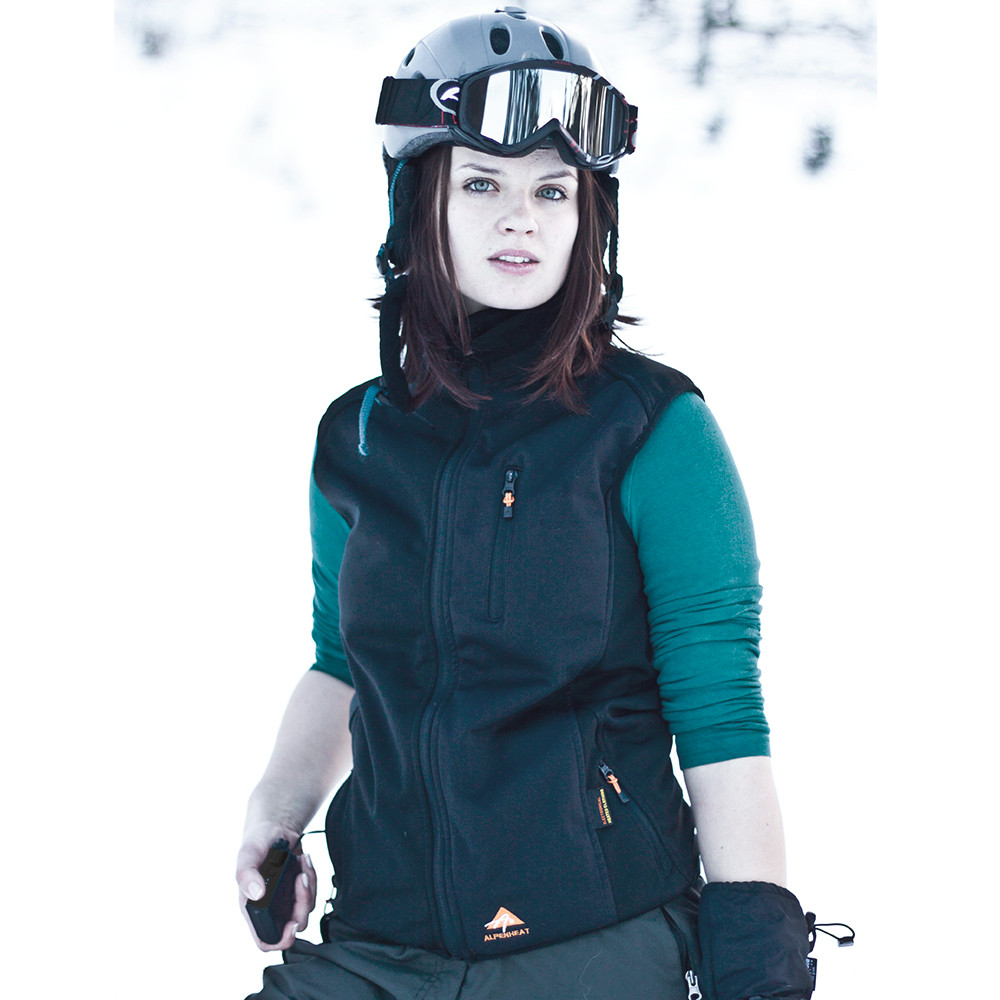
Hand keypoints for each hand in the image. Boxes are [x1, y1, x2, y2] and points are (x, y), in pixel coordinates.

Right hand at [236, 820, 317, 950]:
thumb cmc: (257, 841)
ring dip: (309, 886)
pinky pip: (312, 892)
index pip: (265, 941)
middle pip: (293, 924)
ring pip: (306, 909)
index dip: (280, 941)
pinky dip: (312, 876)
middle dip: (302, 903)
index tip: (293, 924)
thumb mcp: (248, 853)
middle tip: (301, 879)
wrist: (275, 827)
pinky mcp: (298, 889)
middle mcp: (270, 908)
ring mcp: (286, 900)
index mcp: (252, 908)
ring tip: (302, 863)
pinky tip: (305, 860)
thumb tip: (257, 894)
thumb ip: (246, 874)